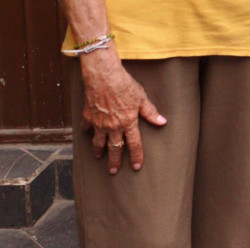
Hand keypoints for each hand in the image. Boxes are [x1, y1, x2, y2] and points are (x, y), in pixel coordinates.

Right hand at [80, 49, 165, 173]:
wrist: (104, 78)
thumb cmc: (125, 85)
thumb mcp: (141, 98)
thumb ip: (150, 112)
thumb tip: (162, 122)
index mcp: (128, 123)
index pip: (135, 144)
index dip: (136, 156)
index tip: (137, 167)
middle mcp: (113, 127)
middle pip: (115, 148)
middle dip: (114, 161)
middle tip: (113, 171)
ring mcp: (99, 123)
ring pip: (98, 142)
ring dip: (98, 151)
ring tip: (99, 156)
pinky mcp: (88, 117)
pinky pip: (86, 128)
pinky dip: (87, 132)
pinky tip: (88, 133)